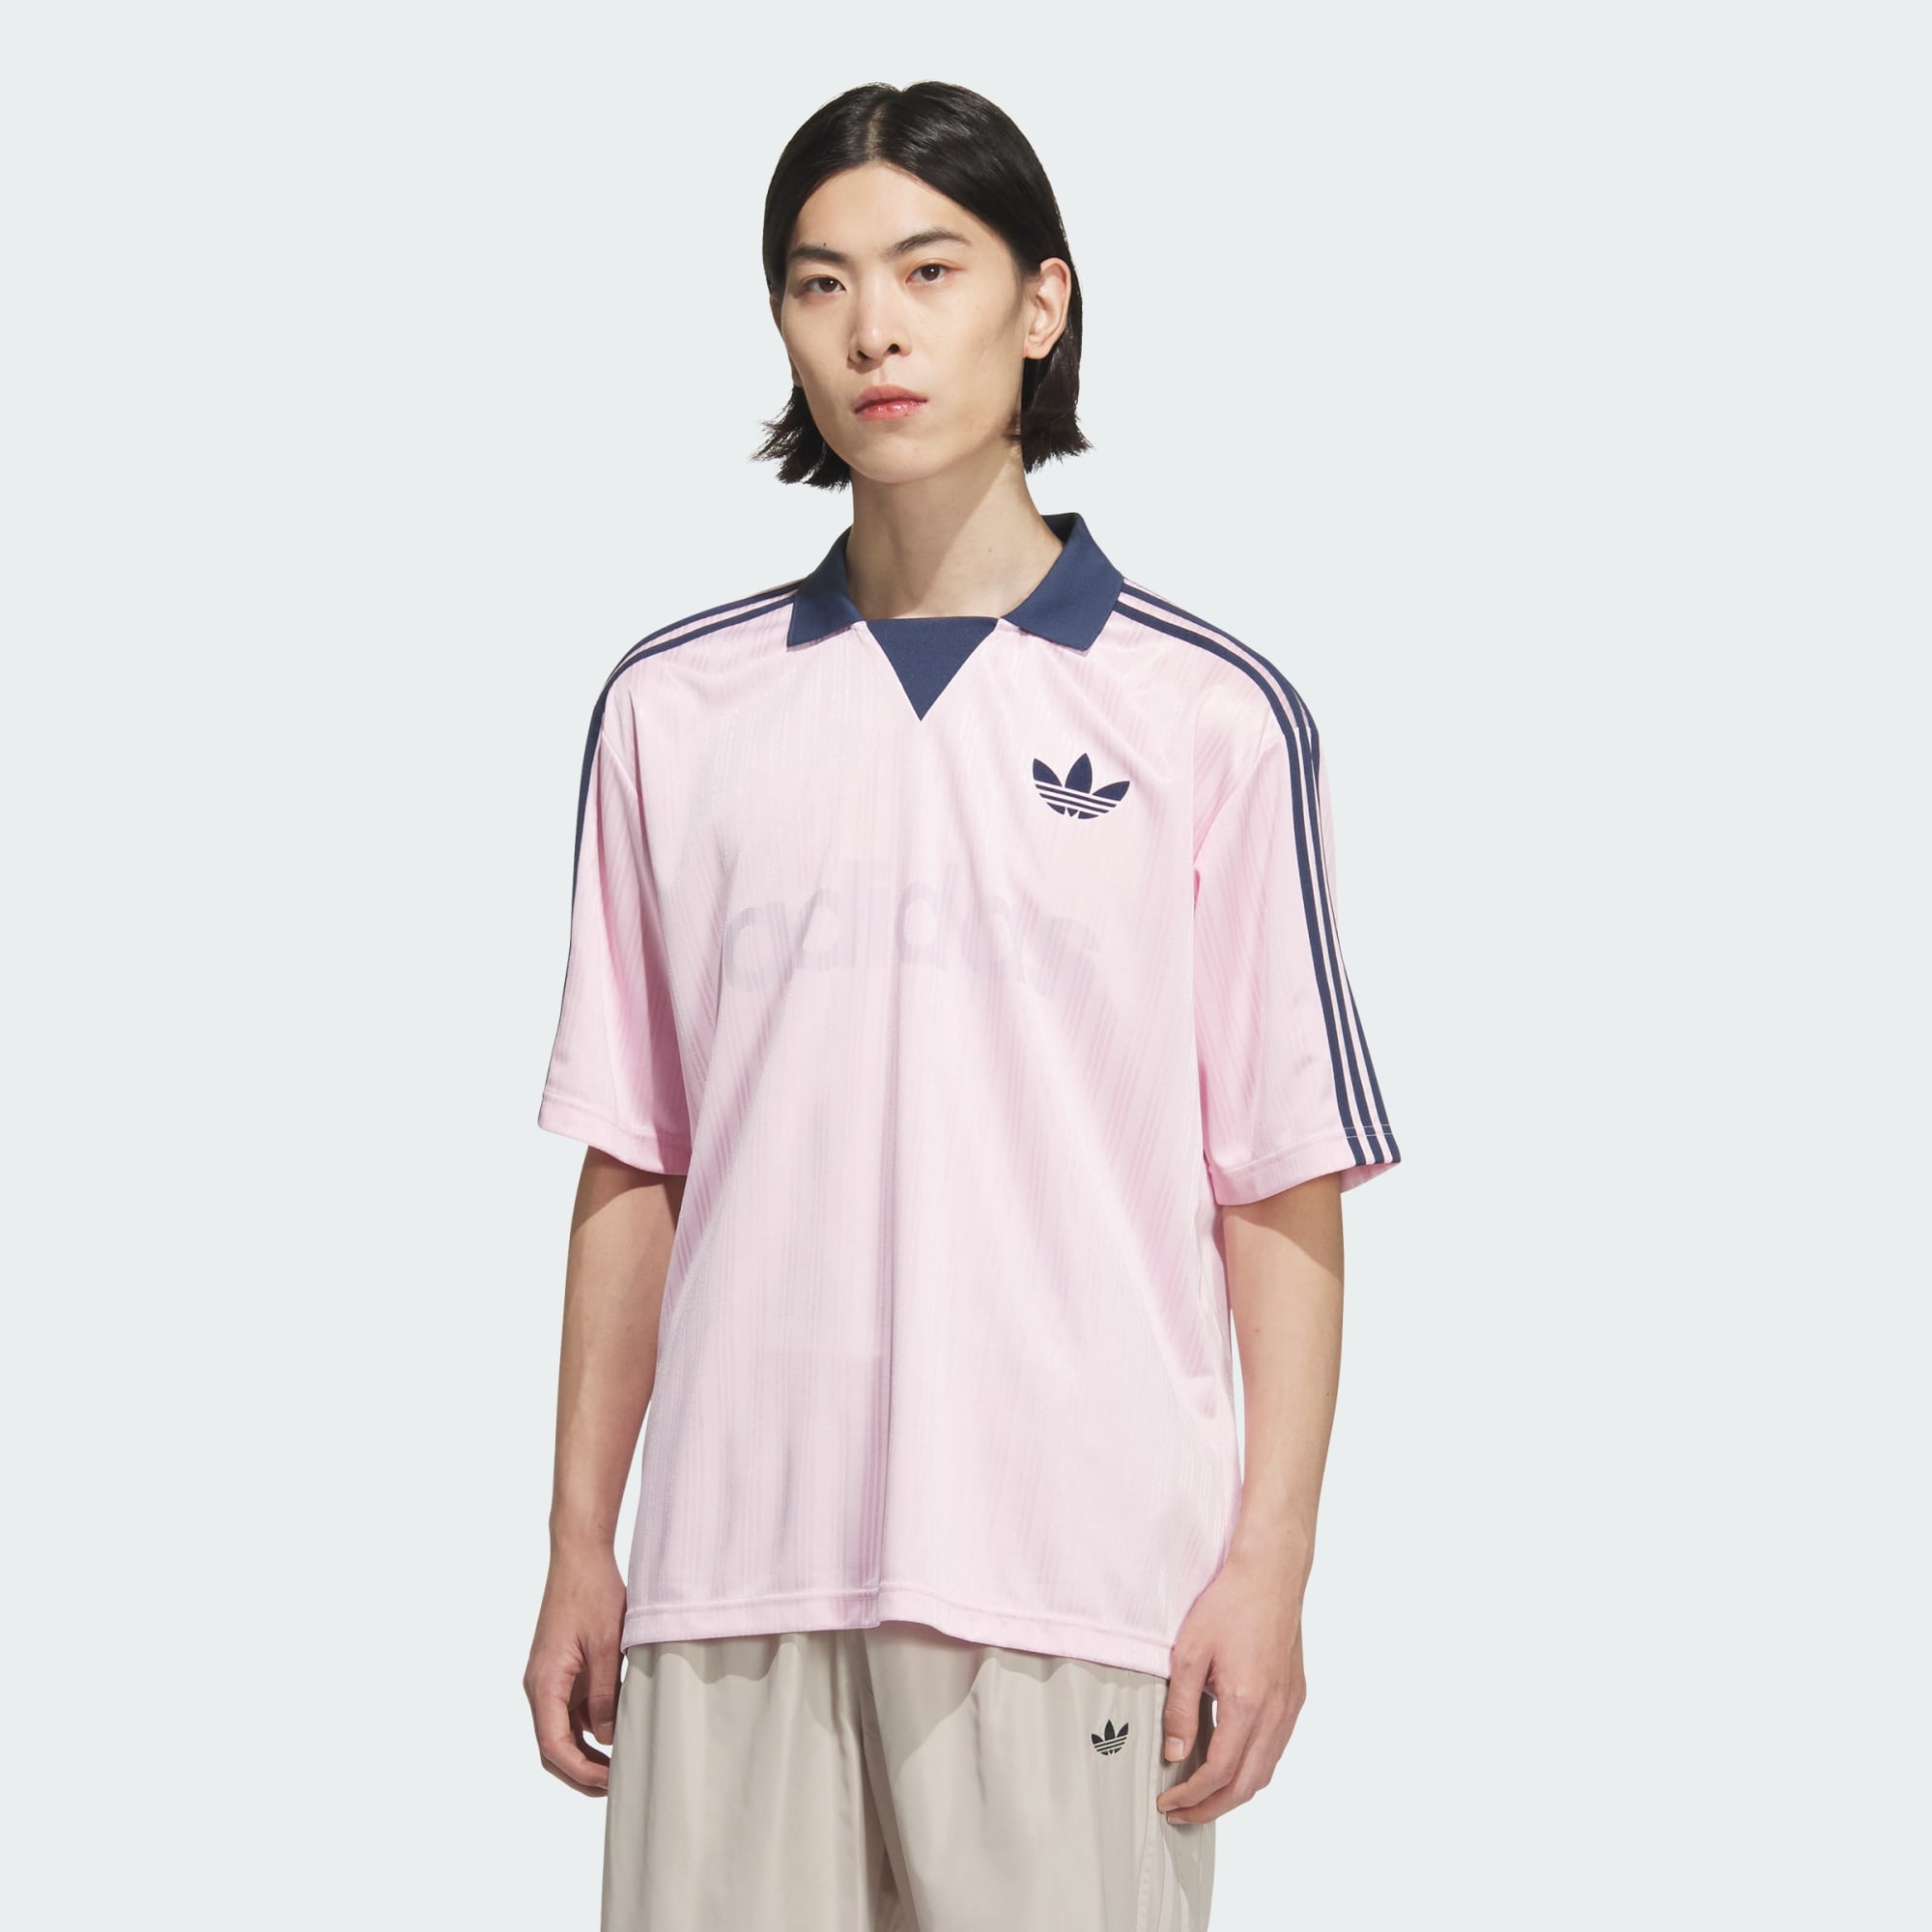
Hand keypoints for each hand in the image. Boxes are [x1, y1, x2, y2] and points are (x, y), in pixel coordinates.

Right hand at [524, 1543, 627, 1794]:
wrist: (579, 1557)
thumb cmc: (592, 1594)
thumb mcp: (608, 1646)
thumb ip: (607, 1694)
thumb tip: (608, 1738)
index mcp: (544, 1683)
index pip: (553, 1747)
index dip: (581, 1772)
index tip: (611, 1782)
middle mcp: (540, 1687)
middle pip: (552, 1748)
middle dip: (581, 1773)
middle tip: (618, 1785)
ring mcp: (549, 1681)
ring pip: (561, 1734)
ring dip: (585, 1755)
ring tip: (621, 1767)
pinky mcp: (561, 1672)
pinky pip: (569, 1713)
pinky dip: (588, 1731)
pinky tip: (616, 1735)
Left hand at [1155, 1549, 1306, 1822]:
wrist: (1270, 1574)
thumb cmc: (1229, 1605)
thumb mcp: (1189, 1653)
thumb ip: (1179, 1707)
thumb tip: (1174, 1752)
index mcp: (1248, 1703)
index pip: (1219, 1772)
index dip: (1191, 1795)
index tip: (1167, 1800)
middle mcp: (1275, 1713)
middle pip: (1246, 1785)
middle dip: (1212, 1807)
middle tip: (1181, 1812)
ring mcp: (1290, 1707)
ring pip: (1265, 1771)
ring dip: (1234, 1792)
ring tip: (1201, 1795)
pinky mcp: (1295, 1698)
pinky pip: (1276, 1749)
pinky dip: (1252, 1769)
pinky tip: (1230, 1762)